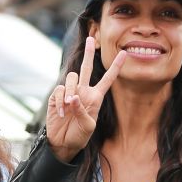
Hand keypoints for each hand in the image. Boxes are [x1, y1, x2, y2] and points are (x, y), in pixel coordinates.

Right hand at [46, 36, 125, 162]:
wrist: (63, 142)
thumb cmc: (79, 136)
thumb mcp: (88, 127)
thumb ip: (82, 111)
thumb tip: (73, 97)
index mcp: (95, 97)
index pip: (107, 79)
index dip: (116, 67)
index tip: (125, 54)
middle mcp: (83, 91)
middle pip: (86, 68)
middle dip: (88, 53)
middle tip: (91, 39)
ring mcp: (69, 93)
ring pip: (71, 78)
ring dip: (70, 90)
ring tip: (68, 105)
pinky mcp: (56, 97)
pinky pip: (59, 90)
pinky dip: (60, 101)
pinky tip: (62, 113)